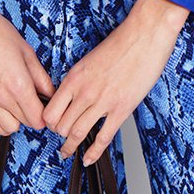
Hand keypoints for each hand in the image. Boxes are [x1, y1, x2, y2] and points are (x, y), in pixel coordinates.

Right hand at [0, 0, 55, 136]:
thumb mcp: (26, 51)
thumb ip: (40, 76)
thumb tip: (50, 91)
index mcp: (18, 84)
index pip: (37, 118)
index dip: (46, 114)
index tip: (47, 106)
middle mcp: (1, 96)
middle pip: (25, 123)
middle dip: (33, 114)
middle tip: (35, 100)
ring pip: (7, 128)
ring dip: (17, 120)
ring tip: (19, 104)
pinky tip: (4, 108)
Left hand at [42, 0, 187, 166]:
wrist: (144, 35)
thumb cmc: (120, 43)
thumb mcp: (89, 60)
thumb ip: (79, 80)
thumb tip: (72, 97)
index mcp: (74, 77)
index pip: (50, 111)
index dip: (49, 121)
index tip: (52, 124)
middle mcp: (84, 91)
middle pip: (61, 126)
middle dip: (59, 134)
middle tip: (60, 138)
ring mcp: (102, 102)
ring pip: (77, 134)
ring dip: (70, 147)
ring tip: (67, 152)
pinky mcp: (121, 109)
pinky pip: (103, 138)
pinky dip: (94, 152)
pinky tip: (89, 158)